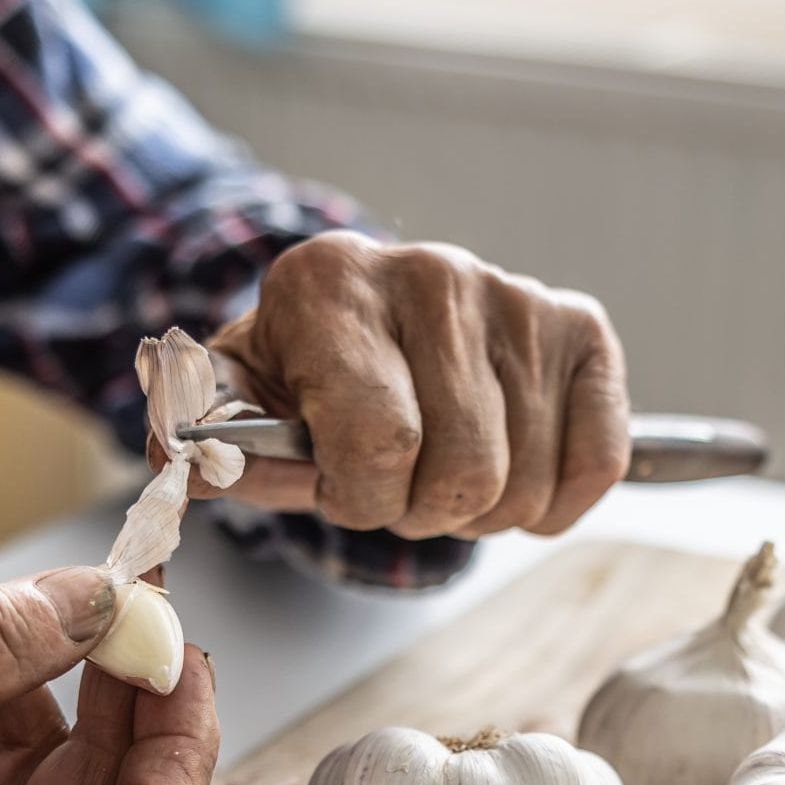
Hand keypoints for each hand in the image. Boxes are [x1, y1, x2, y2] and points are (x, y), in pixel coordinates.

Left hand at [203, 232, 629, 538]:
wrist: (367, 315)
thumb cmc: (302, 374)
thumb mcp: (240, 399)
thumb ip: (209, 440)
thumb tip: (190, 467)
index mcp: (332, 285)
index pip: (380, 443)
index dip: (360, 496)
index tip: (340, 483)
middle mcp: (432, 272)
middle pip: (462, 473)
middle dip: (420, 511)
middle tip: (395, 485)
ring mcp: (516, 297)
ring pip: (522, 483)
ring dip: (479, 512)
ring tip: (441, 470)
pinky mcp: (580, 327)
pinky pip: (594, 463)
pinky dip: (551, 503)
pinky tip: (510, 470)